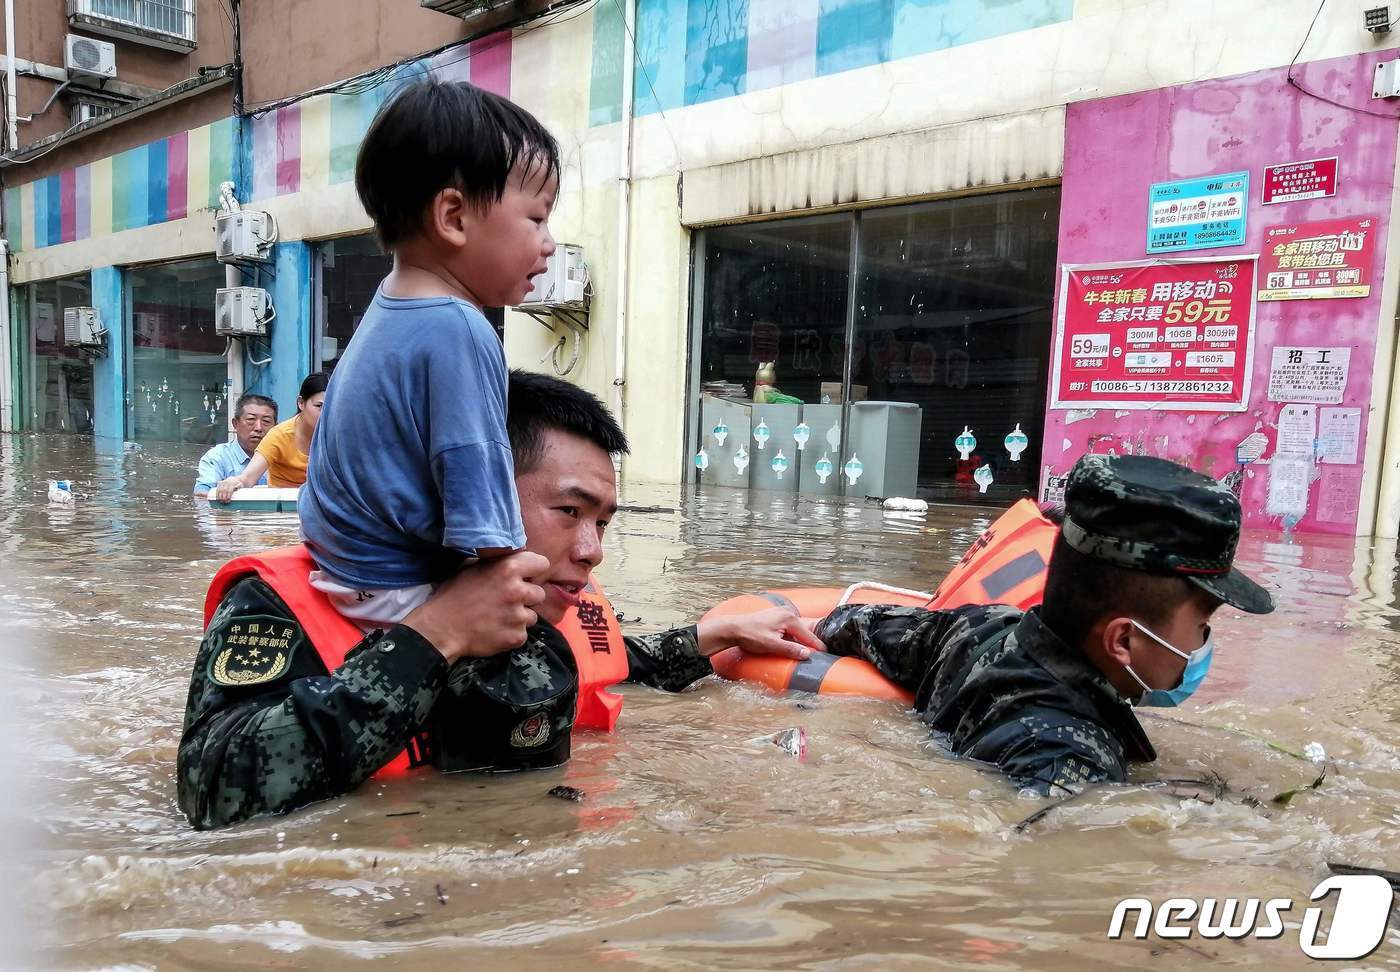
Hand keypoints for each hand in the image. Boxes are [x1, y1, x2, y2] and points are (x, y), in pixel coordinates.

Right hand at [213, 477, 245, 501]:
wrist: (237, 479)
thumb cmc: (239, 485)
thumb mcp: (241, 485)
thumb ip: (239, 488)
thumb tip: (236, 490)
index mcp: (232, 483)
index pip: (229, 490)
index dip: (228, 496)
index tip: (228, 500)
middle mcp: (227, 482)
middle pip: (224, 490)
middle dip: (223, 497)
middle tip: (224, 502)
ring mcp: (223, 482)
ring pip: (219, 489)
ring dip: (219, 496)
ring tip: (220, 501)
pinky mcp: (220, 483)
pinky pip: (217, 488)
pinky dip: (217, 494)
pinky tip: (217, 498)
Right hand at [403, 550, 548, 662]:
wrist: (440, 629)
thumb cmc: (453, 595)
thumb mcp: (471, 567)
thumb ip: (496, 561)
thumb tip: (513, 556)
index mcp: (508, 568)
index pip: (542, 563)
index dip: (533, 570)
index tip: (525, 577)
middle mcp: (517, 591)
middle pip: (539, 593)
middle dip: (526, 597)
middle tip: (507, 601)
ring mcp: (518, 616)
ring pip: (532, 615)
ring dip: (519, 617)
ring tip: (498, 617)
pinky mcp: (516, 637)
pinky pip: (522, 633)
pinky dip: (512, 634)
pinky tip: (495, 631)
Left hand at [696, 607, 824, 659]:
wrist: (734, 628)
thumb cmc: (751, 636)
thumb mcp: (772, 645)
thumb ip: (790, 649)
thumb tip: (807, 654)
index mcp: (789, 618)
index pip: (808, 636)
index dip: (817, 646)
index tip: (827, 654)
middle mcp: (788, 613)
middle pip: (803, 632)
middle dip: (810, 643)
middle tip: (821, 654)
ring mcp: (781, 613)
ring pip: (796, 630)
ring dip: (800, 641)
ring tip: (808, 651)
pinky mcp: (776, 617)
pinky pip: (789, 629)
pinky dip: (792, 637)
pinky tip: (792, 645)